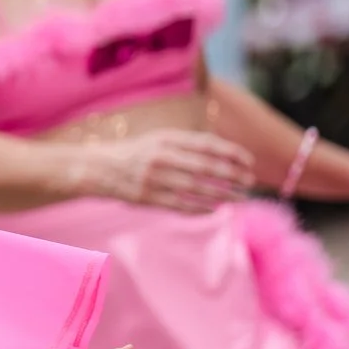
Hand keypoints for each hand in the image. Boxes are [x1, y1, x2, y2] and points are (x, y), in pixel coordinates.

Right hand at [87, 130, 254, 211]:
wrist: (98, 168)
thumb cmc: (136, 153)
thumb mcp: (159, 139)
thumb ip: (187, 144)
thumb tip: (224, 153)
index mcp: (166, 139)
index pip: (207, 144)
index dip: (231, 153)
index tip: (249, 161)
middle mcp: (161, 157)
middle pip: (205, 167)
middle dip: (232, 175)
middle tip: (250, 182)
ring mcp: (154, 178)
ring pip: (197, 189)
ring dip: (222, 194)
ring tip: (240, 198)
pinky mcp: (147, 198)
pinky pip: (180, 205)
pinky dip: (200, 208)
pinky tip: (215, 209)